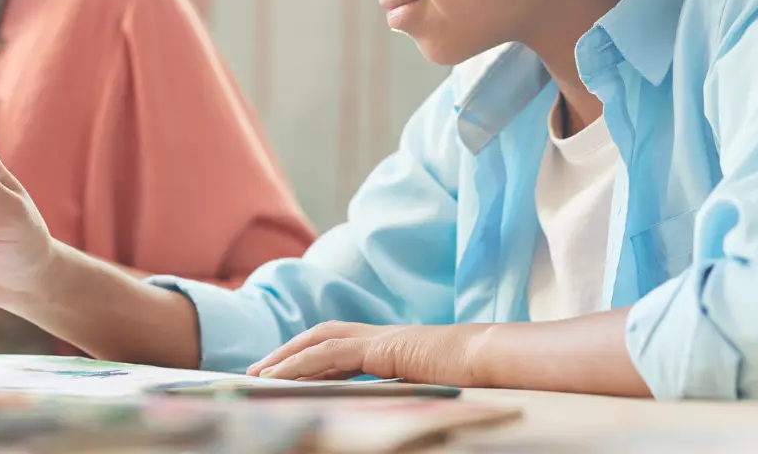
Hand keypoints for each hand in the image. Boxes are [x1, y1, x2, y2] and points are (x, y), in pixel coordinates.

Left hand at [249, 322, 491, 385]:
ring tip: (260, 375)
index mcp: (395, 348)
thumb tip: (396, 418)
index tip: (287, 374)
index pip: (342, 348)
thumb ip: (409, 390)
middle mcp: (384, 338)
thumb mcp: (434, 388)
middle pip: (323, 337)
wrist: (498, 360)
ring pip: (320, 341)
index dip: (312, 358)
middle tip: (259, 371)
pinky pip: (331, 351)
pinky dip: (302, 362)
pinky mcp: (382, 346)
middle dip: (289, 353)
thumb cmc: (478, 378)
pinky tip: (281, 375)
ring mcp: (383, 338)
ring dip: (286, 357)